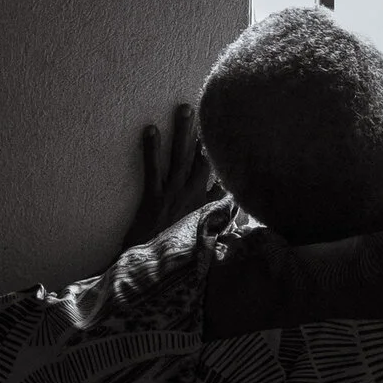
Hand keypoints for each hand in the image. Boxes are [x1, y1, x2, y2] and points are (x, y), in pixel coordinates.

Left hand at [121, 104, 218, 249]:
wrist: (155, 274)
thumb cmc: (174, 256)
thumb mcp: (200, 238)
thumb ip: (213, 220)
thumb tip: (227, 203)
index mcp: (206, 206)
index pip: (222, 176)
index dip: (224, 154)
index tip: (231, 134)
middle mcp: (193, 197)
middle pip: (202, 159)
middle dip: (205, 133)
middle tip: (208, 108)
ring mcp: (174, 195)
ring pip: (180, 158)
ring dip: (182, 132)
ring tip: (183, 108)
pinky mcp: (154, 198)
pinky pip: (153, 169)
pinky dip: (152, 149)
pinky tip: (150, 129)